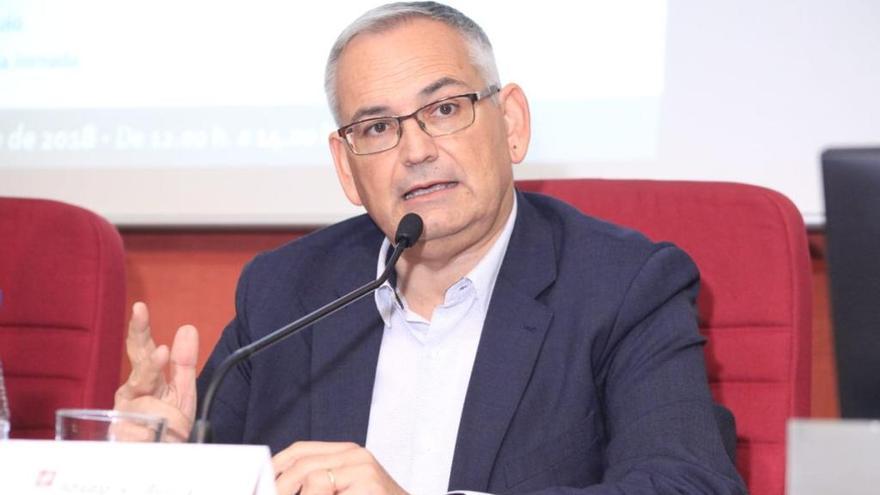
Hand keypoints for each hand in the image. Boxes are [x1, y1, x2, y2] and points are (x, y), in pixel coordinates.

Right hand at [113, 301, 198, 441]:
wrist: (161, 454)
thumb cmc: (168, 420)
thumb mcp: (182, 390)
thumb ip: (184, 361)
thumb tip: (187, 328)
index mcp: (144, 377)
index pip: (142, 348)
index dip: (140, 328)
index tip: (140, 307)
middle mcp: (130, 392)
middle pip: (139, 372)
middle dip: (150, 364)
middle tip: (159, 352)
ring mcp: (123, 413)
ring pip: (148, 405)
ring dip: (164, 413)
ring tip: (169, 420)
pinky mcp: (119, 436)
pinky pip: (144, 431)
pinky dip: (153, 434)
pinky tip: (152, 436)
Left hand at [273, 441, 407, 494]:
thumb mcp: (345, 490)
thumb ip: (320, 484)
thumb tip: (280, 486)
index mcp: (348, 453)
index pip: (301, 450)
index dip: (276, 466)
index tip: (262, 483)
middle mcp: (356, 456)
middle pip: (303, 464)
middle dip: (280, 487)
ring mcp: (364, 470)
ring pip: (312, 478)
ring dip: (299, 494)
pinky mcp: (369, 486)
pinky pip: (326, 491)